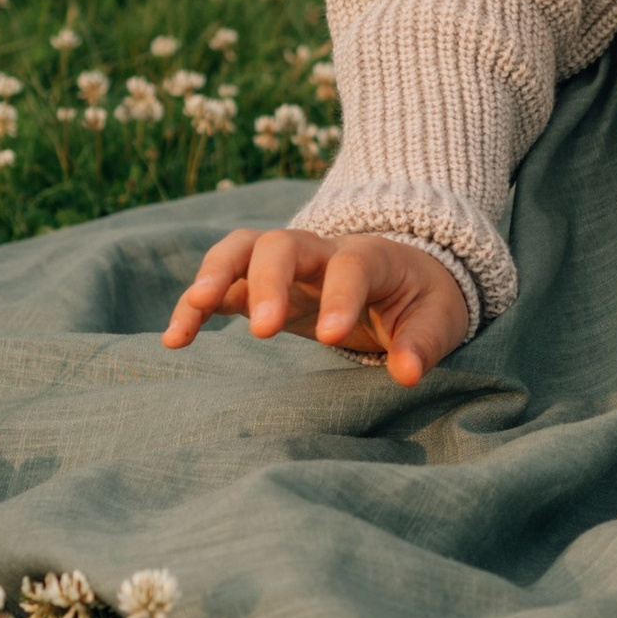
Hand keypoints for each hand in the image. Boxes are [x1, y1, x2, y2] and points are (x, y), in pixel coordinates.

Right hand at [162, 228, 472, 388]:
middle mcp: (321, 251)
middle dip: (269, 280)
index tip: (331, 337)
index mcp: (371, 256)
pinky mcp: (260, 285)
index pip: (351, 265)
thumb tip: (406, 373)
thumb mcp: (440, 318)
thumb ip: (424, 342)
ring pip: (241, 249)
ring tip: (192, 310)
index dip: (341, 296)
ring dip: (214, 274)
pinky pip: (221, 284)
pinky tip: (176, 338)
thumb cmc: (422, 299)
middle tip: (265, 329)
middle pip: (283, 244)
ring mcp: (286, 265)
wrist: (404, 276)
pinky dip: (194, 305)